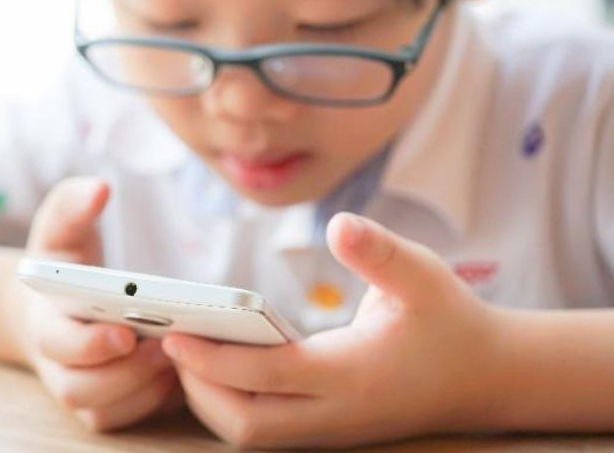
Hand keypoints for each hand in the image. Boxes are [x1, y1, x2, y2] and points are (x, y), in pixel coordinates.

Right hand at [5, 176, 184, 431]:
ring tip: (182, 360)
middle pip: (80, 388)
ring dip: (145, 390)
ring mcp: (80, 390)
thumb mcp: (60, 226)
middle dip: (126, 373)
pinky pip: (130, 419)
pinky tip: (186, 376)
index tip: (125, 332)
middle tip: (167, 347)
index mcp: (42, 319)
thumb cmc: (62, 261)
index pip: (56, 344)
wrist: (51, 303)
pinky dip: (158, 404)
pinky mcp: (106, 406)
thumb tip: (98, 189)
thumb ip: (72, 205)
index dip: (88, 346)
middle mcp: (56, 363)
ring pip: (107, 411)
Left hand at [162, 212, 501, 448]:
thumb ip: (380, 253)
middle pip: (247, 426)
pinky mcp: (324, 428)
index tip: (175, 333)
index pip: (267, 376)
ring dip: (210, 401)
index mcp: (352, 375)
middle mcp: (335, 413)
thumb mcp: (423, 276)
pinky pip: (264, 427)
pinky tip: (214, 363)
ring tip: (184, 350)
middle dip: (199, 391)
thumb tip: (341, 225)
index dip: (214, 359)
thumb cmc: (450, 322)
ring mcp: (329, 428)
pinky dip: (231, 403)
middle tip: (170, 343)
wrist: (488, 378)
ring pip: (251, 434)